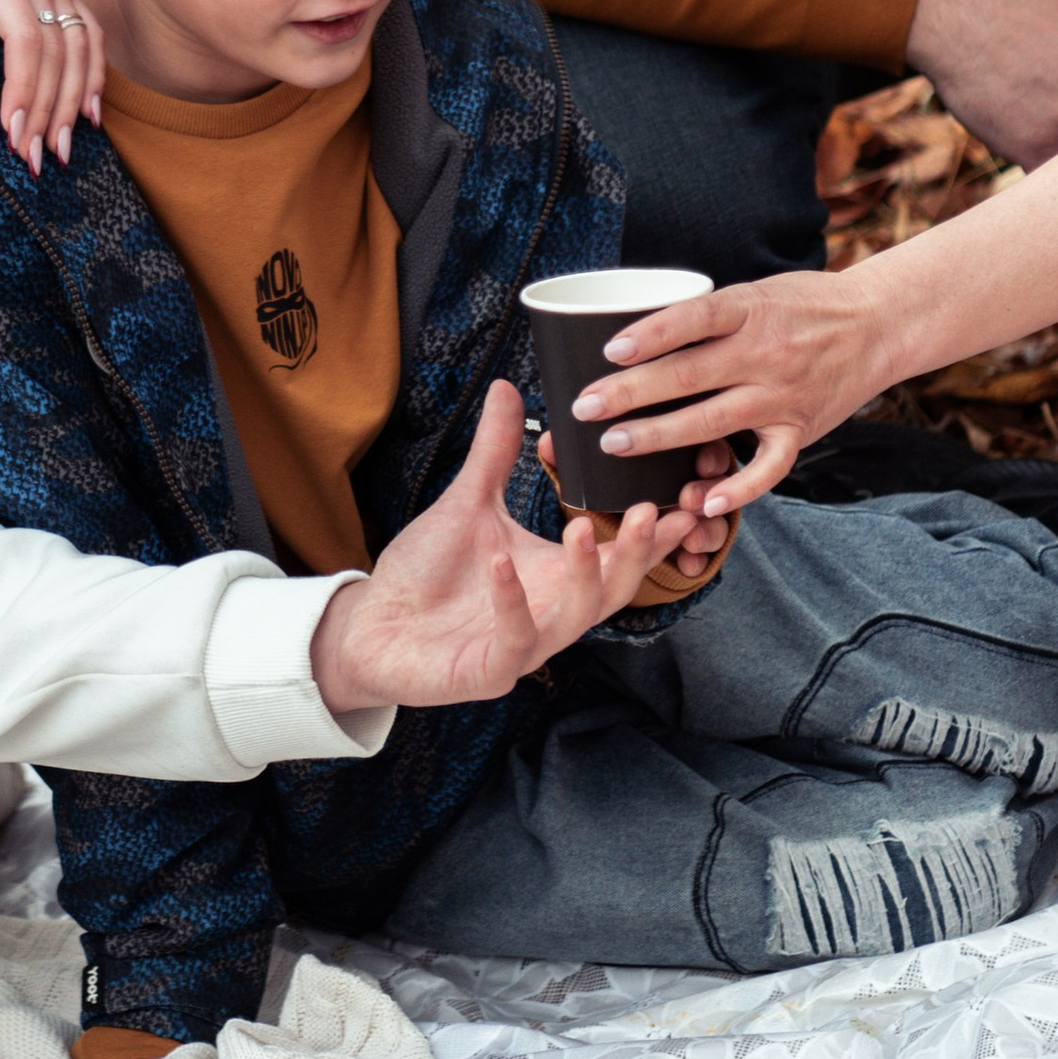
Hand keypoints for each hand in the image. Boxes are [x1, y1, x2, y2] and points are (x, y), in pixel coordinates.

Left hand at [0, 0, 102, 171]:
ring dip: (73, 100)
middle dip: (47, 107)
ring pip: (81, 46)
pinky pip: (89, 35)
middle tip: (33, 155)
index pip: (25, 37)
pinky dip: (92, 75)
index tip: (13, 130)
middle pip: (57, 48)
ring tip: (60, 147)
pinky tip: (88, 113)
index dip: (24, 87)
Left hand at [310, 380, 705, 712]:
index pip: (618, 557)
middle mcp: (551, 613)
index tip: (683, 501)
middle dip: (634, 553)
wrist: (374, 625)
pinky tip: (501, 561)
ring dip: (583, 575)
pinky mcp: (490, 669)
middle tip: (648, 512)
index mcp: (556, 578)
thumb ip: (496, 453)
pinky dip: (510, 600)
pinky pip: (512, 638)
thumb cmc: (427, 573)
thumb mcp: (468, 504)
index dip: (651, 535)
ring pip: (575, 618)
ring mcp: (525, 646)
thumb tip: (507, 389)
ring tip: (579, 530)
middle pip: (613, 589)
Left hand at [572, 268, 896, 514]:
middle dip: (632, 393)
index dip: (652, 333)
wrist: (879, 324)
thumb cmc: (804, 304)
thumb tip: (633, 328)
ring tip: (614, 444)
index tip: (609, 349)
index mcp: (750, 308)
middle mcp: (767, 352)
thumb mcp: (756, 291)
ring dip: (661, 436)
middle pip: (691, 375)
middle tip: (585, 407)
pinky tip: (702, 500)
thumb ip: (707, 314)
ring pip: (714, 421)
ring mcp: (784, 394)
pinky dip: (738, 488)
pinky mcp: (800, 429)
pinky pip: (768, 467)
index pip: (695, 318)